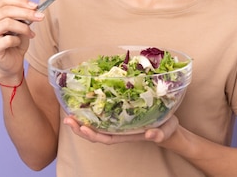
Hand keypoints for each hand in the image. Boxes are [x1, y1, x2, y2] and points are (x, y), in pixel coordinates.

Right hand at [0, 0, 44, 80]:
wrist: (12, 62)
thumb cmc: (16, 42)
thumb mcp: (21, 24)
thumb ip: (24, 15)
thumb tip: (34, 8)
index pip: (5, 0)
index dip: (21, 1)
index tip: (35, 6)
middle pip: (6, 10)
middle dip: (26, 13)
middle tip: (40, 17)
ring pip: (7, 23)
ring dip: (24, 27)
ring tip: (30, 33)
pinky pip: (8, 39)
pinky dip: (17, 40)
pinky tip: (18, 43)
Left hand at [63, 115, 179, 144]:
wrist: (168, 124)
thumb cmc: (166, 129)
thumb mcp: (165, 131)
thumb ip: (158, 135)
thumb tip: (150, 135)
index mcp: (126, 135)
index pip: (106, 138)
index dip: (93, 135)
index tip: (82, 129)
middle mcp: (119, 129)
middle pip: (95, 132)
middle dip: (80, 127)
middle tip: (68, 118)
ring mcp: (118, 121)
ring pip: (96, 122)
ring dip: (82, 118)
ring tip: (69, 111)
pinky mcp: (120, 111)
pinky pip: (103, 112)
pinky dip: (93, 108)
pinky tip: (85, 99)